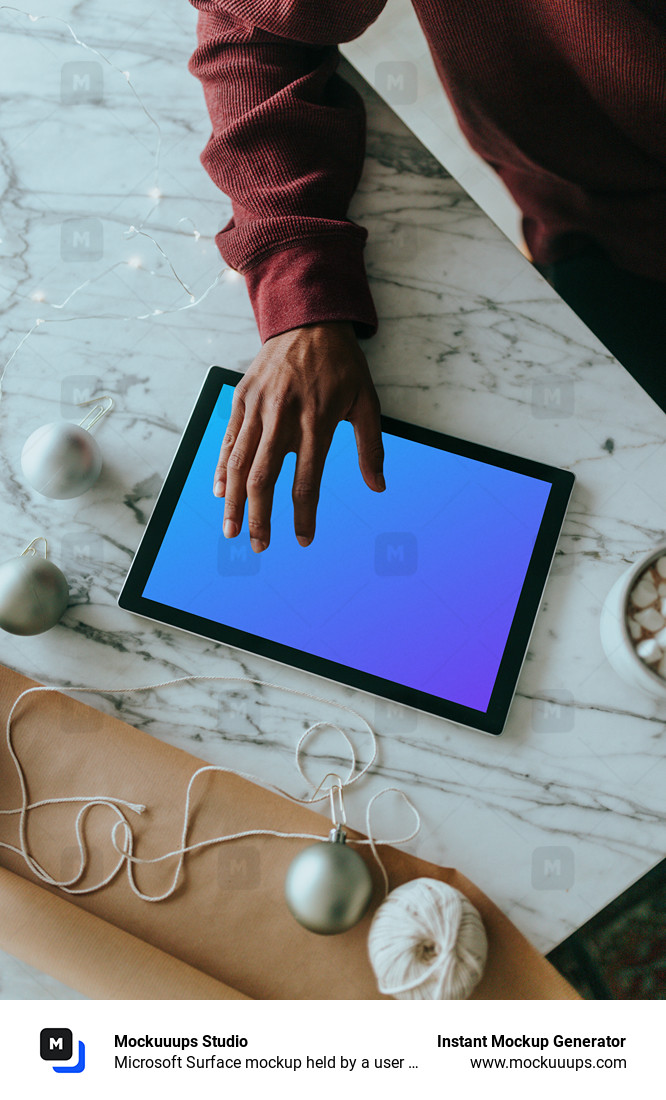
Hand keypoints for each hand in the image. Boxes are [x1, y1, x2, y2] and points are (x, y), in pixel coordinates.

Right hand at [214, 322, 384, 551]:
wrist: (308, 318)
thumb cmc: (342, 365)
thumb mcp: (366, 402)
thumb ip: (371, 446)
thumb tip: (379, 487)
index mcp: (317, 420)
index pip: (307, 479)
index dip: (304, 514)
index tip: (303, 540)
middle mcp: (283, 416)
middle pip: (265, 477)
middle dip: (260, 518)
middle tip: (258, 547)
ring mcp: (258, 407)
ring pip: (240, 463)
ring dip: (234, 502)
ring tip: (231, 531)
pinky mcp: (241, 398)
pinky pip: (229, 440)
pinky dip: (222, 469)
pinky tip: (221, 494)